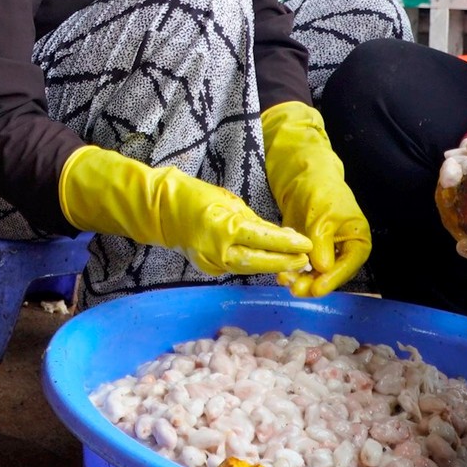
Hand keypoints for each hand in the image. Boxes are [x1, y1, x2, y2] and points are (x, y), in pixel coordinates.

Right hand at [58, 145, 311, 276]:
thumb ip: (255, 222)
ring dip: (272, 266)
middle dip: (284, 262)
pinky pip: (237, 268)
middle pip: (259, 262)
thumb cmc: (196, 197)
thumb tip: (282, 234)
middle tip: (306, 261)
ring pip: (249, 268)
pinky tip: (270, 262)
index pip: (263, 239)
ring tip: (294, 263)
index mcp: (224, 227)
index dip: (287, 244)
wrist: (160, 211)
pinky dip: (255, 265)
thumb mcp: (229, 201)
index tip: (306, 244)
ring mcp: (211, 263)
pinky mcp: (209, 269)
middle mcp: (218, 249)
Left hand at [260, 102, 369, 297]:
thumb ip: (323, 242)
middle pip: (332, 274)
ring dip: (302, 279)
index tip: (317, 289)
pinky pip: (302, 265)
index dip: (333, 279)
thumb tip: (324, 268)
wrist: (301, 176)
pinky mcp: (308, 250)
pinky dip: (294, 270)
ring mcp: (325, 252)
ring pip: (316, 273)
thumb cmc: (321, 189)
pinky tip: (282, 274)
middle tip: (297, 289)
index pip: (349, 265)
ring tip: (286, 281)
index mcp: (358, 241)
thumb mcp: (323, 215)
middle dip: (314, 283)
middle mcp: (344, 251)